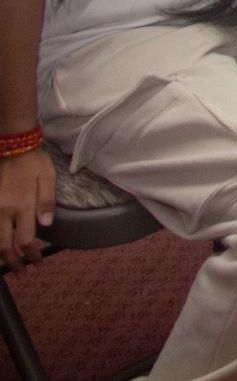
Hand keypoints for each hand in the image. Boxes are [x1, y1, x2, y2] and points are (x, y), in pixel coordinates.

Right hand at [1, 149, 55, 270]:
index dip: (31, 255)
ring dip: (1, 255)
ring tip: (8, 265)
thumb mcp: (48, 179)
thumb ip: (47, 202)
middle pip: (5, 246)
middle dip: (13, 262)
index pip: (26, 240)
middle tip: (22, 272)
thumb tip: (46, 225)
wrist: (13, 146)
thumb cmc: (34, 162)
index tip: (37, 263)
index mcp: (23, 206)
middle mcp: (5, 211)